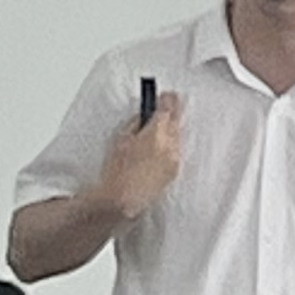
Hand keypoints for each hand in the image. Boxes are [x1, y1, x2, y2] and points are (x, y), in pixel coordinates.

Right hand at [100, 92, 184, 219]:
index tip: (165, 95)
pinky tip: (159, 149)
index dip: (167, 99)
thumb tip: (144, 118)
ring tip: (158, 130)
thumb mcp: (121, 139)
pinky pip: (175, 152)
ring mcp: (174, 159)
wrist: (123, 199)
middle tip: (167, 105)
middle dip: (172, 113)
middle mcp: (170, 145)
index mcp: (157, 133)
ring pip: (177, 137)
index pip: (168, 108)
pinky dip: (169, 147)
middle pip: (176, 121)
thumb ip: (136, 124)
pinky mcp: (174, 172)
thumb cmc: (117, 171)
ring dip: (170, 131)